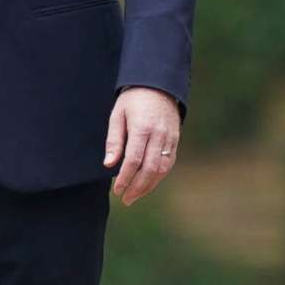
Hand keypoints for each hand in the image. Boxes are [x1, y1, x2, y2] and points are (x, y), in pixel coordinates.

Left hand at [104, 87, 182, 206]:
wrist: (158, 85)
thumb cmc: (133, 100)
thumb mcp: (117, 115)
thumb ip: (114, 140)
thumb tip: (109, 164)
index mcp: (142, 128)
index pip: (134, 160)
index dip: (125, 178)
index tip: (117, 190)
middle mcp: (159, 135)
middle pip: (150, 168)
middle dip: (137, 187)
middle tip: (125, 199)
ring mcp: (170, 138)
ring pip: (162, 169)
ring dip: (149, 186)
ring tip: (135, 196)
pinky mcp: (175, 140)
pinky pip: (169, 163)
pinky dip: (158, 177)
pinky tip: (147, 184)